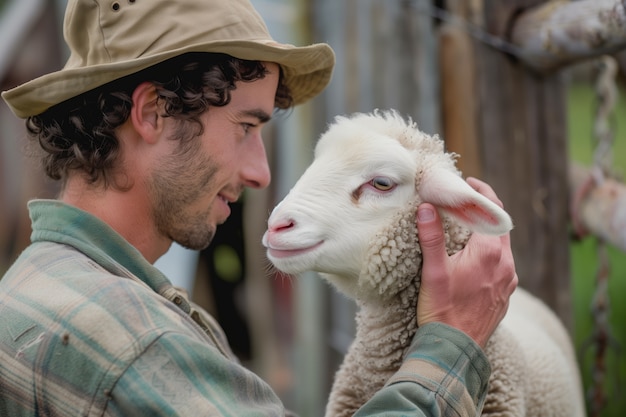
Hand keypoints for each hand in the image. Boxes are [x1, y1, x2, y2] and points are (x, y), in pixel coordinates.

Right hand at [415, 177, 517, 346]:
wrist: (456, 351)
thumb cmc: (442, 311)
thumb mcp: (433, 272)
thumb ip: (432, 237)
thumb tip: (427, 207)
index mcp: (490, 253)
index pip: (492, 211)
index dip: (481, 193)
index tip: (469, 183)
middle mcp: (506, 264)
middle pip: (500, 226)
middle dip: (483, 212)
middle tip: (464, 204)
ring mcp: (509, 281)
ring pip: (502, 246)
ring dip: (487, 233)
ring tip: (466, 229)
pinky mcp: (505, 294)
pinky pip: (502, 264)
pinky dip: (490, 252)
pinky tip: (473, 259)